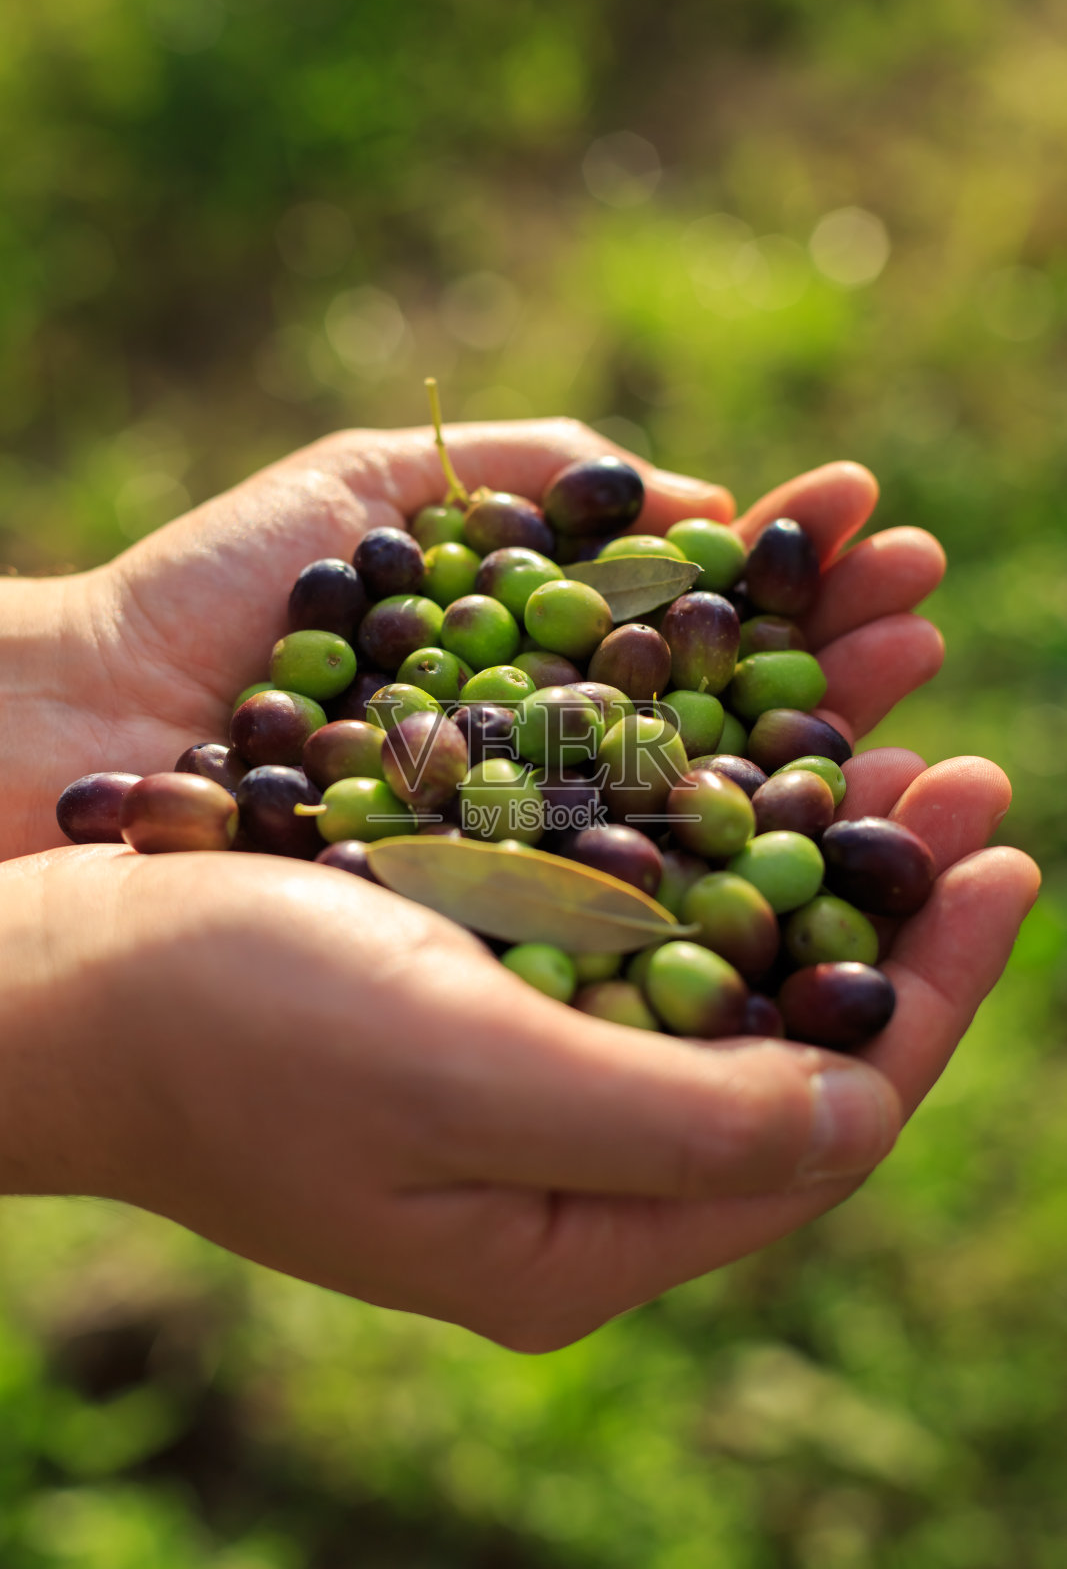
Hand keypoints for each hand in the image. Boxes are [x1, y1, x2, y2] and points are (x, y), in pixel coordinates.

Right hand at [0, 751, 1034, 1349]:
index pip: (816, 1125)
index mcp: (576, 1232)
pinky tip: (739, 742)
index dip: (928, 994)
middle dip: (885, 905)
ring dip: (804, 846)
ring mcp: (520, 1070)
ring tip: (885, 729)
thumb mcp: (458, 1081)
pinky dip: (698, 824)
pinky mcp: (473, 986)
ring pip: (713, 961)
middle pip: (783, 1036)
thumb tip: (860, 1111)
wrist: (55, 968)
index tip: (1004, 860)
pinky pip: (626, 911)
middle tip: (965, 771)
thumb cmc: (230, 1024)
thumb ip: (670, 1121)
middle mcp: (564, 1161)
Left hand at [3, 420, 943, 858]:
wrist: (73, 734)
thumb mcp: (384, 492)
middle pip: (722, 725)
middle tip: (929, 602)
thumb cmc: (214, 604)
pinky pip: (630, 926)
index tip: (878, 530)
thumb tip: (713, 500)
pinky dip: (730, 879)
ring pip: (703, 826)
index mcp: (536, 682)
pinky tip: (828, 823)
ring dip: (819, 756)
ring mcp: (524, 879)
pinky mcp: (491, 964)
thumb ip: (542, 478)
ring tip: (920, 680)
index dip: (792, 584)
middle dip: (834, 661)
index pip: (699, 634)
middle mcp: (547, 786)